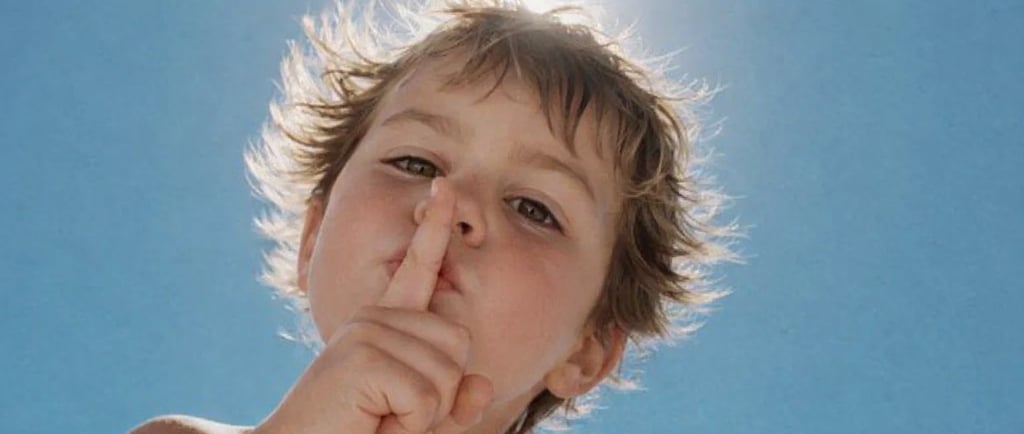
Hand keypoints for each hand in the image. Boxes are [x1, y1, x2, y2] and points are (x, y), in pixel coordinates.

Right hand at [254, 177, 492, 433]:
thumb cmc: (356, 432)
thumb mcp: (414, 417)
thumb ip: (451, 401)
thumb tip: (485, 386)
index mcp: (383, 321)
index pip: (418, 268)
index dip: (435, 229)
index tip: (444, 188)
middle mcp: (374, 316)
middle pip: (458, 342)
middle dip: (439, 393)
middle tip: (389, 412)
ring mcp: (367, 331)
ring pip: (447, 374)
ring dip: (421, 416)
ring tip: (375, 418)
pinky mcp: (364, 357)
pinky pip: (426, 398)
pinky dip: (407, 426)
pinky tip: (370, 422)